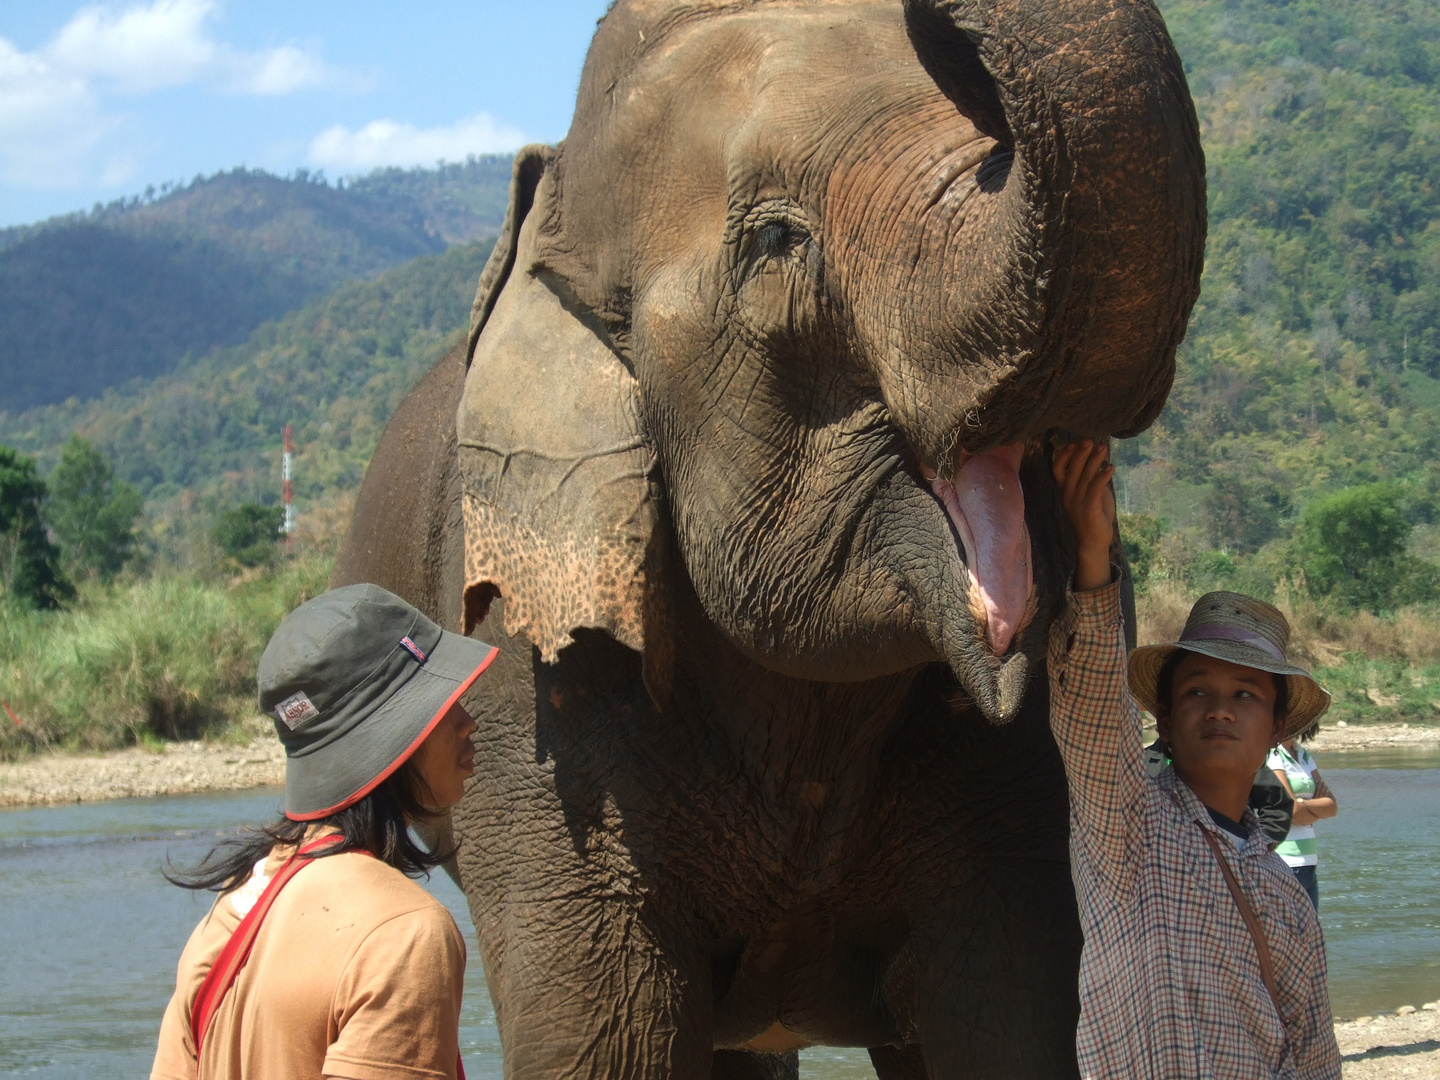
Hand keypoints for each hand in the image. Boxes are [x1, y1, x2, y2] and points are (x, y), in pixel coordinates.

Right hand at [1052, 439, 1115, 591]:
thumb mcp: (1088, 493)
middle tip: (1089, 440)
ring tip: (1103, 448)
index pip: (1057, 468)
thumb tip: (1098, 459)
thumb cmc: (1092, 515)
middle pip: (1072, 469)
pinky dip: (1103, 477)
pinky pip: (1095, 490)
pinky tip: (1111, 468)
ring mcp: (1078, 502)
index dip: (1064, 455)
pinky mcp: (1090, 509)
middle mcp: (1068, 494)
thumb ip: (1090, 478)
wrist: (1092, 541)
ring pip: (1085, 477)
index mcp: (1065, 489)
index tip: (1073, 443)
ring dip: (1095, 461)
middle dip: (1081, 453)